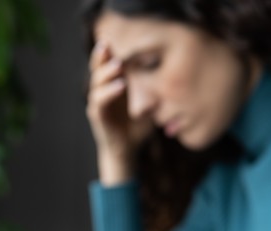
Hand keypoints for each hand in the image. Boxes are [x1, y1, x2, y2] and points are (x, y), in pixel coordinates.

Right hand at [86, 42, 152, 184]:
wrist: (128, 150)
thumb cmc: (138, 125)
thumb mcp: (150, 103)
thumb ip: (153, 88)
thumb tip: (173, 73)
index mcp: (112, 85)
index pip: (106, 64)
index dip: (108, 52)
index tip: (117, 39)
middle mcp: (102, 91)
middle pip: (96, 69)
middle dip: (101, 56)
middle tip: (108, 45)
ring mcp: (98, 104)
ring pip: (96, 83)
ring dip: (106, 73)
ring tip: (118, 65)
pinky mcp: (97, 116)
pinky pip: (100, 101)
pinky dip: (109, 92)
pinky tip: (121, 86)